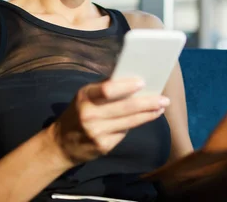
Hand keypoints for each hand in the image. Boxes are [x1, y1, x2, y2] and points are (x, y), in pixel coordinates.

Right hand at [50, 77, 169, 164]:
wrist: (62, 144)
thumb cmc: (79, 112)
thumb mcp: (85, 97)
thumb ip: (105, 89)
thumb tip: (132, 78)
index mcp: (85, 96)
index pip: (107, 90)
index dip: (127, 86)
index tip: (143, 82)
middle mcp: (90, 115)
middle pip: (126, 107)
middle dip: (148, 102)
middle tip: (164, 99)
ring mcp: (97, 132)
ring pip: (130, 122)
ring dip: (149, 114)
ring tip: (161, 107)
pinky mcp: (104, 146)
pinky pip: (125, 132)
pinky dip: (137, 124)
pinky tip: (146, 117)